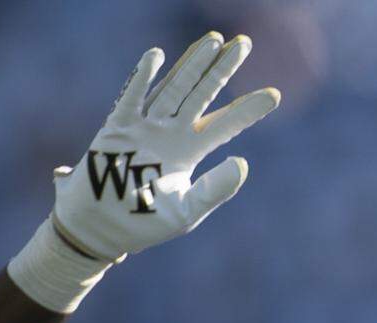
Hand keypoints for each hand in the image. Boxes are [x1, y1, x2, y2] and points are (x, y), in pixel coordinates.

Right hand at [52, 32, 278, 261]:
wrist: (101, 229)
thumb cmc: (146, 222)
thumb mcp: (188, 212)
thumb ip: (216, 190)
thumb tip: (243, 163)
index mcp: (190, 153)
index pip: (226, 125)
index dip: (248, 109)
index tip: (275, 94)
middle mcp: (171, 134)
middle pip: (202, 94)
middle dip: (222, 69)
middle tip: (245, 44)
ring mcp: (144, 128)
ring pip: (174, 89)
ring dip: (194, 65)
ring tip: (215, 40)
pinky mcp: (117, 129)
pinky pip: (132, 98)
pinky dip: (143, 78)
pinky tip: (158, 56)